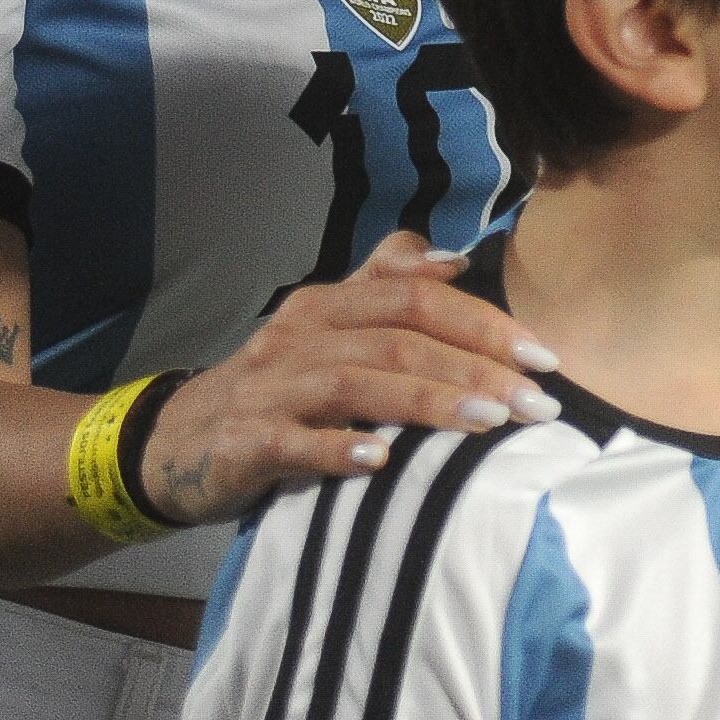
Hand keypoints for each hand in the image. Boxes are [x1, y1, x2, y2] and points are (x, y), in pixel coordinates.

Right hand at [135, 233, 561, 521]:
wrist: (175, 441)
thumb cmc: (277, 384)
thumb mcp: (327, 325)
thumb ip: (386, 284)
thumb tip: (455, 260)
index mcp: (329, 304)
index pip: (419, 299)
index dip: (485, 323)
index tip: (544, 357)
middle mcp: (301, 335)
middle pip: (400, 339)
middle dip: (476, 368)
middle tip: (535, 401)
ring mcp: (270, 387)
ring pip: (358, 383)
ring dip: (428, 402)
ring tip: (486, 422)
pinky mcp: (242, 441)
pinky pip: (293, 441)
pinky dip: (337, 447)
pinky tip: (379, 459)